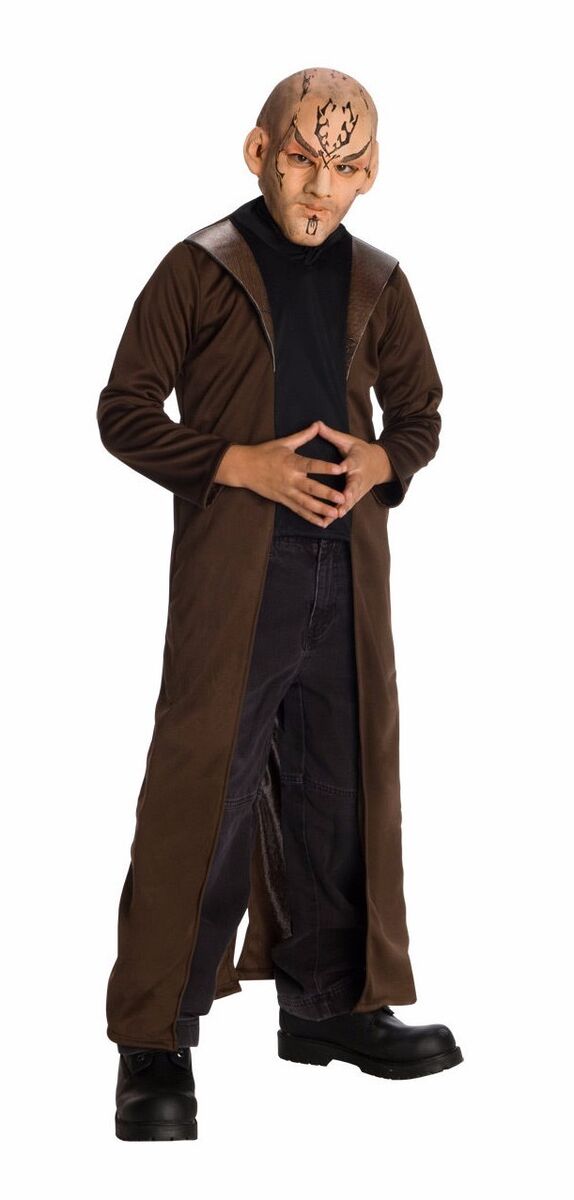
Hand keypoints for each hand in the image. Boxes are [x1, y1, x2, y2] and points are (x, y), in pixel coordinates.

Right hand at [216, 421, 347, 526]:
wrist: (244, 468)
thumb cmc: (265, 453)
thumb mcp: (284, 442)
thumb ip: (304, 436)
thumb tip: (318, 424)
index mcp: (291, 463)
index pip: (311, 465)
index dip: (325, 467)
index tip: (340, 469)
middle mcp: (290, 479)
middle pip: (311, 488)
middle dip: (327, 494)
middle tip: (342, 498)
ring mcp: (286, 492)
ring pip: (306, 503)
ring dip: (321, 509)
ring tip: (335, 514)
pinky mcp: (283, 501)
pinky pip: (298, 511)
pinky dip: (310, 517)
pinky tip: (322, 523)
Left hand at [312, 420, 395, 524]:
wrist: (380, 465)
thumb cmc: (360, 451)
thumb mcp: (349, 441)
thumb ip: (332, 435)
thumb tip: (317, 423)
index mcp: (357, 461)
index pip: (351, 463)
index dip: (346, 465)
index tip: (341, 468)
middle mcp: (358, 477)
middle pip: (353, 486)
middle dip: (349, 494)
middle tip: (343, 500)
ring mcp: (358, 489)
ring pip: (350, 501)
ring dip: (342, 508)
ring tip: (333, 516)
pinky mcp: (355, 498)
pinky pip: (345, 507)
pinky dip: (336, 515)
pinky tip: (325, 523)